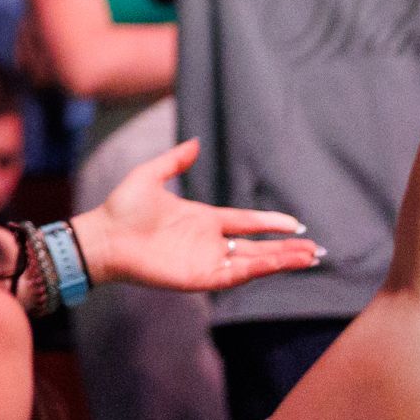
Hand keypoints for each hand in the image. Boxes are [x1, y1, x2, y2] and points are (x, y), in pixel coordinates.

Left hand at [73, 139, 317, 293]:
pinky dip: (258, 269)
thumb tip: (195, 142)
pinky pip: (235, 274)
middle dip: (287, 248)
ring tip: (308, 257)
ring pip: (253, 262)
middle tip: (316, 249)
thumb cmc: (122, 208)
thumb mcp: (150, 175)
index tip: (295, 222)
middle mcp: (210, 242)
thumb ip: (174, 160)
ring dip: (281, 261)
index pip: (246, 222)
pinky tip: (277, 264)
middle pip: (258, 246)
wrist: (103, 236)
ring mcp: (207, 260)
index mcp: (203, 219)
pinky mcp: (201, 277)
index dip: (270, 222)